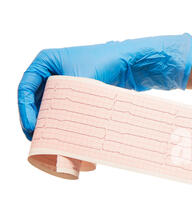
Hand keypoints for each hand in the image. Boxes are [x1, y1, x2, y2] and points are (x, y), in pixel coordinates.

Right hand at [18, 33, 191, 139]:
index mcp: (46, 62)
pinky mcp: (78, 94)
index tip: (31, 127)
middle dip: (35, 120)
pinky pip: (65, 110)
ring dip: (49, 123)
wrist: (132, 63)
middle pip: (35, 100)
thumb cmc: (106, 63)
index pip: (25, 88)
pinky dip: (64, 122)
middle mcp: (52, 72)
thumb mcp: (79, 83)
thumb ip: (66, 104)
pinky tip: (65, 136)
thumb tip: (59, 131)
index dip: (25, 110)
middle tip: (37, 139)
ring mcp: (65, 83)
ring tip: (49, 142)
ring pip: (50, 107)